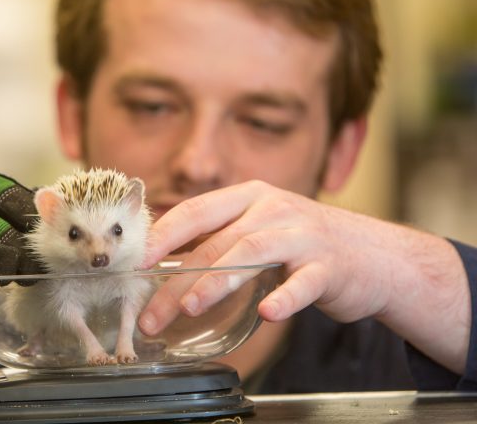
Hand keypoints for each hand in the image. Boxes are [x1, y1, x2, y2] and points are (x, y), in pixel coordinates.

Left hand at [137, 180, 468, 373]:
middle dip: (178, 279)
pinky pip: (304, 282)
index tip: (137, 261)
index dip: (164, 235)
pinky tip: (266, 313)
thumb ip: (219, 239)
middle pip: (216, 242)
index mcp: (249, 197)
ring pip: (252, 252)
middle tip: (152, 314)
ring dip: (217, 280)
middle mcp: (273, 209)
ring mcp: (303, 235)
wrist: (374, 255)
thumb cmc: (303, 245)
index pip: (196, 210)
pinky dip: (285, 298)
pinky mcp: (330, 266)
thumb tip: (162, 263)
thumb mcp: (259, 229)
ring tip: (190, 306)